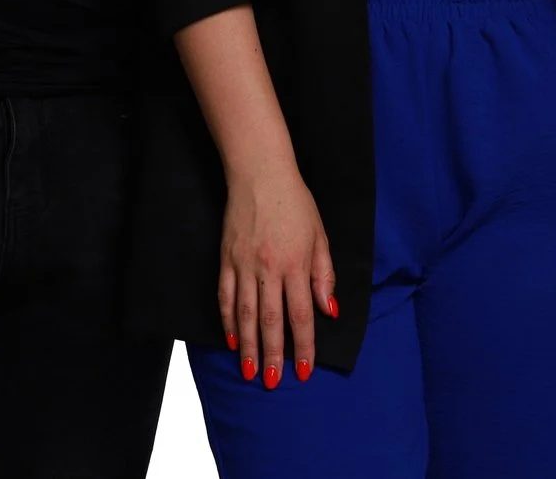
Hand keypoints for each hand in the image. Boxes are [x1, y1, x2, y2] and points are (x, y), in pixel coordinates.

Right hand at [219, 162, 335, 389]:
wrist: (260, 173)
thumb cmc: (295, 204)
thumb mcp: (319, 236)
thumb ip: (324, 275)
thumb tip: (329, 311)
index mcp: (296, 263)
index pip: (302, 314)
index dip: (303, 346)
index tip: (303, 370)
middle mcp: (269, 268)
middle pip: (271, 321)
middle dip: (272, 355)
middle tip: (270, 382)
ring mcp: (244, 264)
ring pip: (245, 314)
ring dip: (247, 345)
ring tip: (248, 371)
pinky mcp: (226, 259)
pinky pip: (225, 296)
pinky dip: (228, 320)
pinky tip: (231, 340)